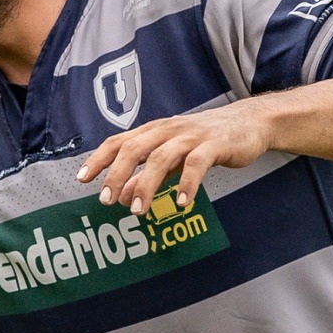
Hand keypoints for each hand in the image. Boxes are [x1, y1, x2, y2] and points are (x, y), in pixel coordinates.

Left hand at [75, 102, 270, 214]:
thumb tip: (120, 198)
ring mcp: (192, 136)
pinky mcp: (215, 144)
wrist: (250, 123)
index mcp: (154, 131)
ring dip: (146, 184)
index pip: (119, 142)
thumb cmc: (206, 141)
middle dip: (117, 174)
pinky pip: (197, 164)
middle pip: (134, 148)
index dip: (99, 159)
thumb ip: (146, 174)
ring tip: (138, 210)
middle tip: (106, 201)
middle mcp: (168, 130)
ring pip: (162, 157)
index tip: (81, 180)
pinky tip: (181, 204)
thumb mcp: (173, 157)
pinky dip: (187, 184)